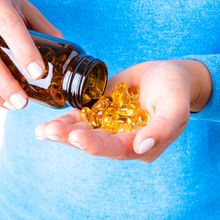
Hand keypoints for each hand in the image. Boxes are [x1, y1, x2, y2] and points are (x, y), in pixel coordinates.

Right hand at [0, 0, 62, 109]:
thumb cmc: (5, 1)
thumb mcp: (24, 8)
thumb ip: (43, 28)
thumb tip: (64, 53)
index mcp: (1, 5)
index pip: (11, 26)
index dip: (24, 50)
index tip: (38, 73)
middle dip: (5, 82)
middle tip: (22, 102)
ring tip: (11, 105)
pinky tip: (0, 100)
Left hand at [35, 60, 211, 161]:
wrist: (167, 75)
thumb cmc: (175, 90)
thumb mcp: (176, 107)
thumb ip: (162, 128)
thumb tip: (141, 147)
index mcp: (140, 143)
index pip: (116, 150)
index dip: (96, 145)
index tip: (76, 137)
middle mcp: (123, 138)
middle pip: (95, 143)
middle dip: (72, 139)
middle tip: (49, 132)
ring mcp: (112, 124)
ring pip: (86, 131)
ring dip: (65, 131)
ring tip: (44, 130)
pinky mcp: (104, 110)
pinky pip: (85, 116)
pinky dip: (69, 119)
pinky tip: (53, 121)